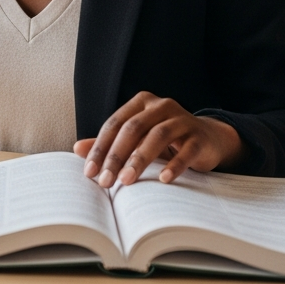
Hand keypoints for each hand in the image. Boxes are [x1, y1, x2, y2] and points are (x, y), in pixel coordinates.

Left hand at [74, 91, 244, 186]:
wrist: (207, 139)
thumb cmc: (165, 140)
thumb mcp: (137, 140)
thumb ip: (109, 144)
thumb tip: (77, 149)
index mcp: (141, 102)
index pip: (115, 124)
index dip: (100, 147)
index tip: (89, 172)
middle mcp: (160, 105)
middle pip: (133, 129)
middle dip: (116, 156)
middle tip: (105, 181)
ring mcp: (182, 119)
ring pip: (157, 136)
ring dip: (139, 160)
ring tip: (126, 181)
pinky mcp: (200, 136)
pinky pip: (186, 149)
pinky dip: (174, 164)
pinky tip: (163, 179)